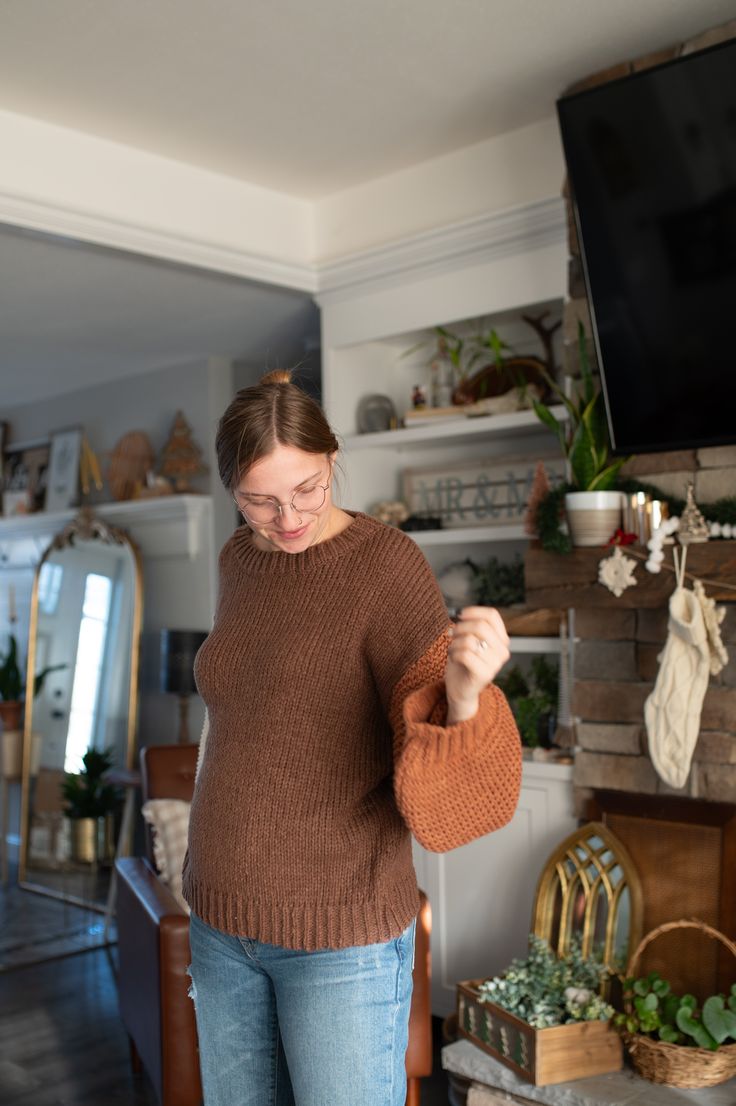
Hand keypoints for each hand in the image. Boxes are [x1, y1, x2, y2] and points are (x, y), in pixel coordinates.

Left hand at [445, 606, 509, 722]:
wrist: (461, 690)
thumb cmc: (464, 662)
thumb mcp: (469, 640)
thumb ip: (471, 626)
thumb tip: (462, 613)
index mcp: (502, 640)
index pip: (492, 615)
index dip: (474, 611)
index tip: (460, 615)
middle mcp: (503, 651)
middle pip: (480, 626)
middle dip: (461, 627)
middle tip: (452, 634)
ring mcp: (496, 664)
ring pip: (470, 640)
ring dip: (455, 643)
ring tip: (453, 649)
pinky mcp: (485, 674)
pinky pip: (465, 654)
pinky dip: (453, 653)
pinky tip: (453, 657)